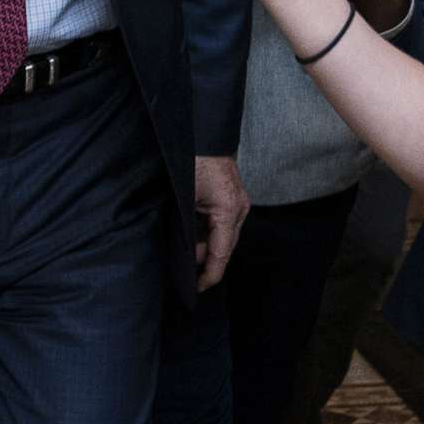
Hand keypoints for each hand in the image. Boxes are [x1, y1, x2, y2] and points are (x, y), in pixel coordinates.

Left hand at [192, 155, 249, 289]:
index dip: (209, 276)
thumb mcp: (185, 197)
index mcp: (230, 210)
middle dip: (206, 263)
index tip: (196, 290)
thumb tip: (184, 253)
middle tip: (186, 278)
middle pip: (225, 249)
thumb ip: (187, 227)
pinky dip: (208, 234)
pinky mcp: (233, 200)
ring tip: (185, 257)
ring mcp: (239, 204)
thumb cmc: (192, 160)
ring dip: (206, 248)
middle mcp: (240, 210)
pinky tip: (192, 239)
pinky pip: (221, 225)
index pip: (221, 254)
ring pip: (223, 238)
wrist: (202, 133)